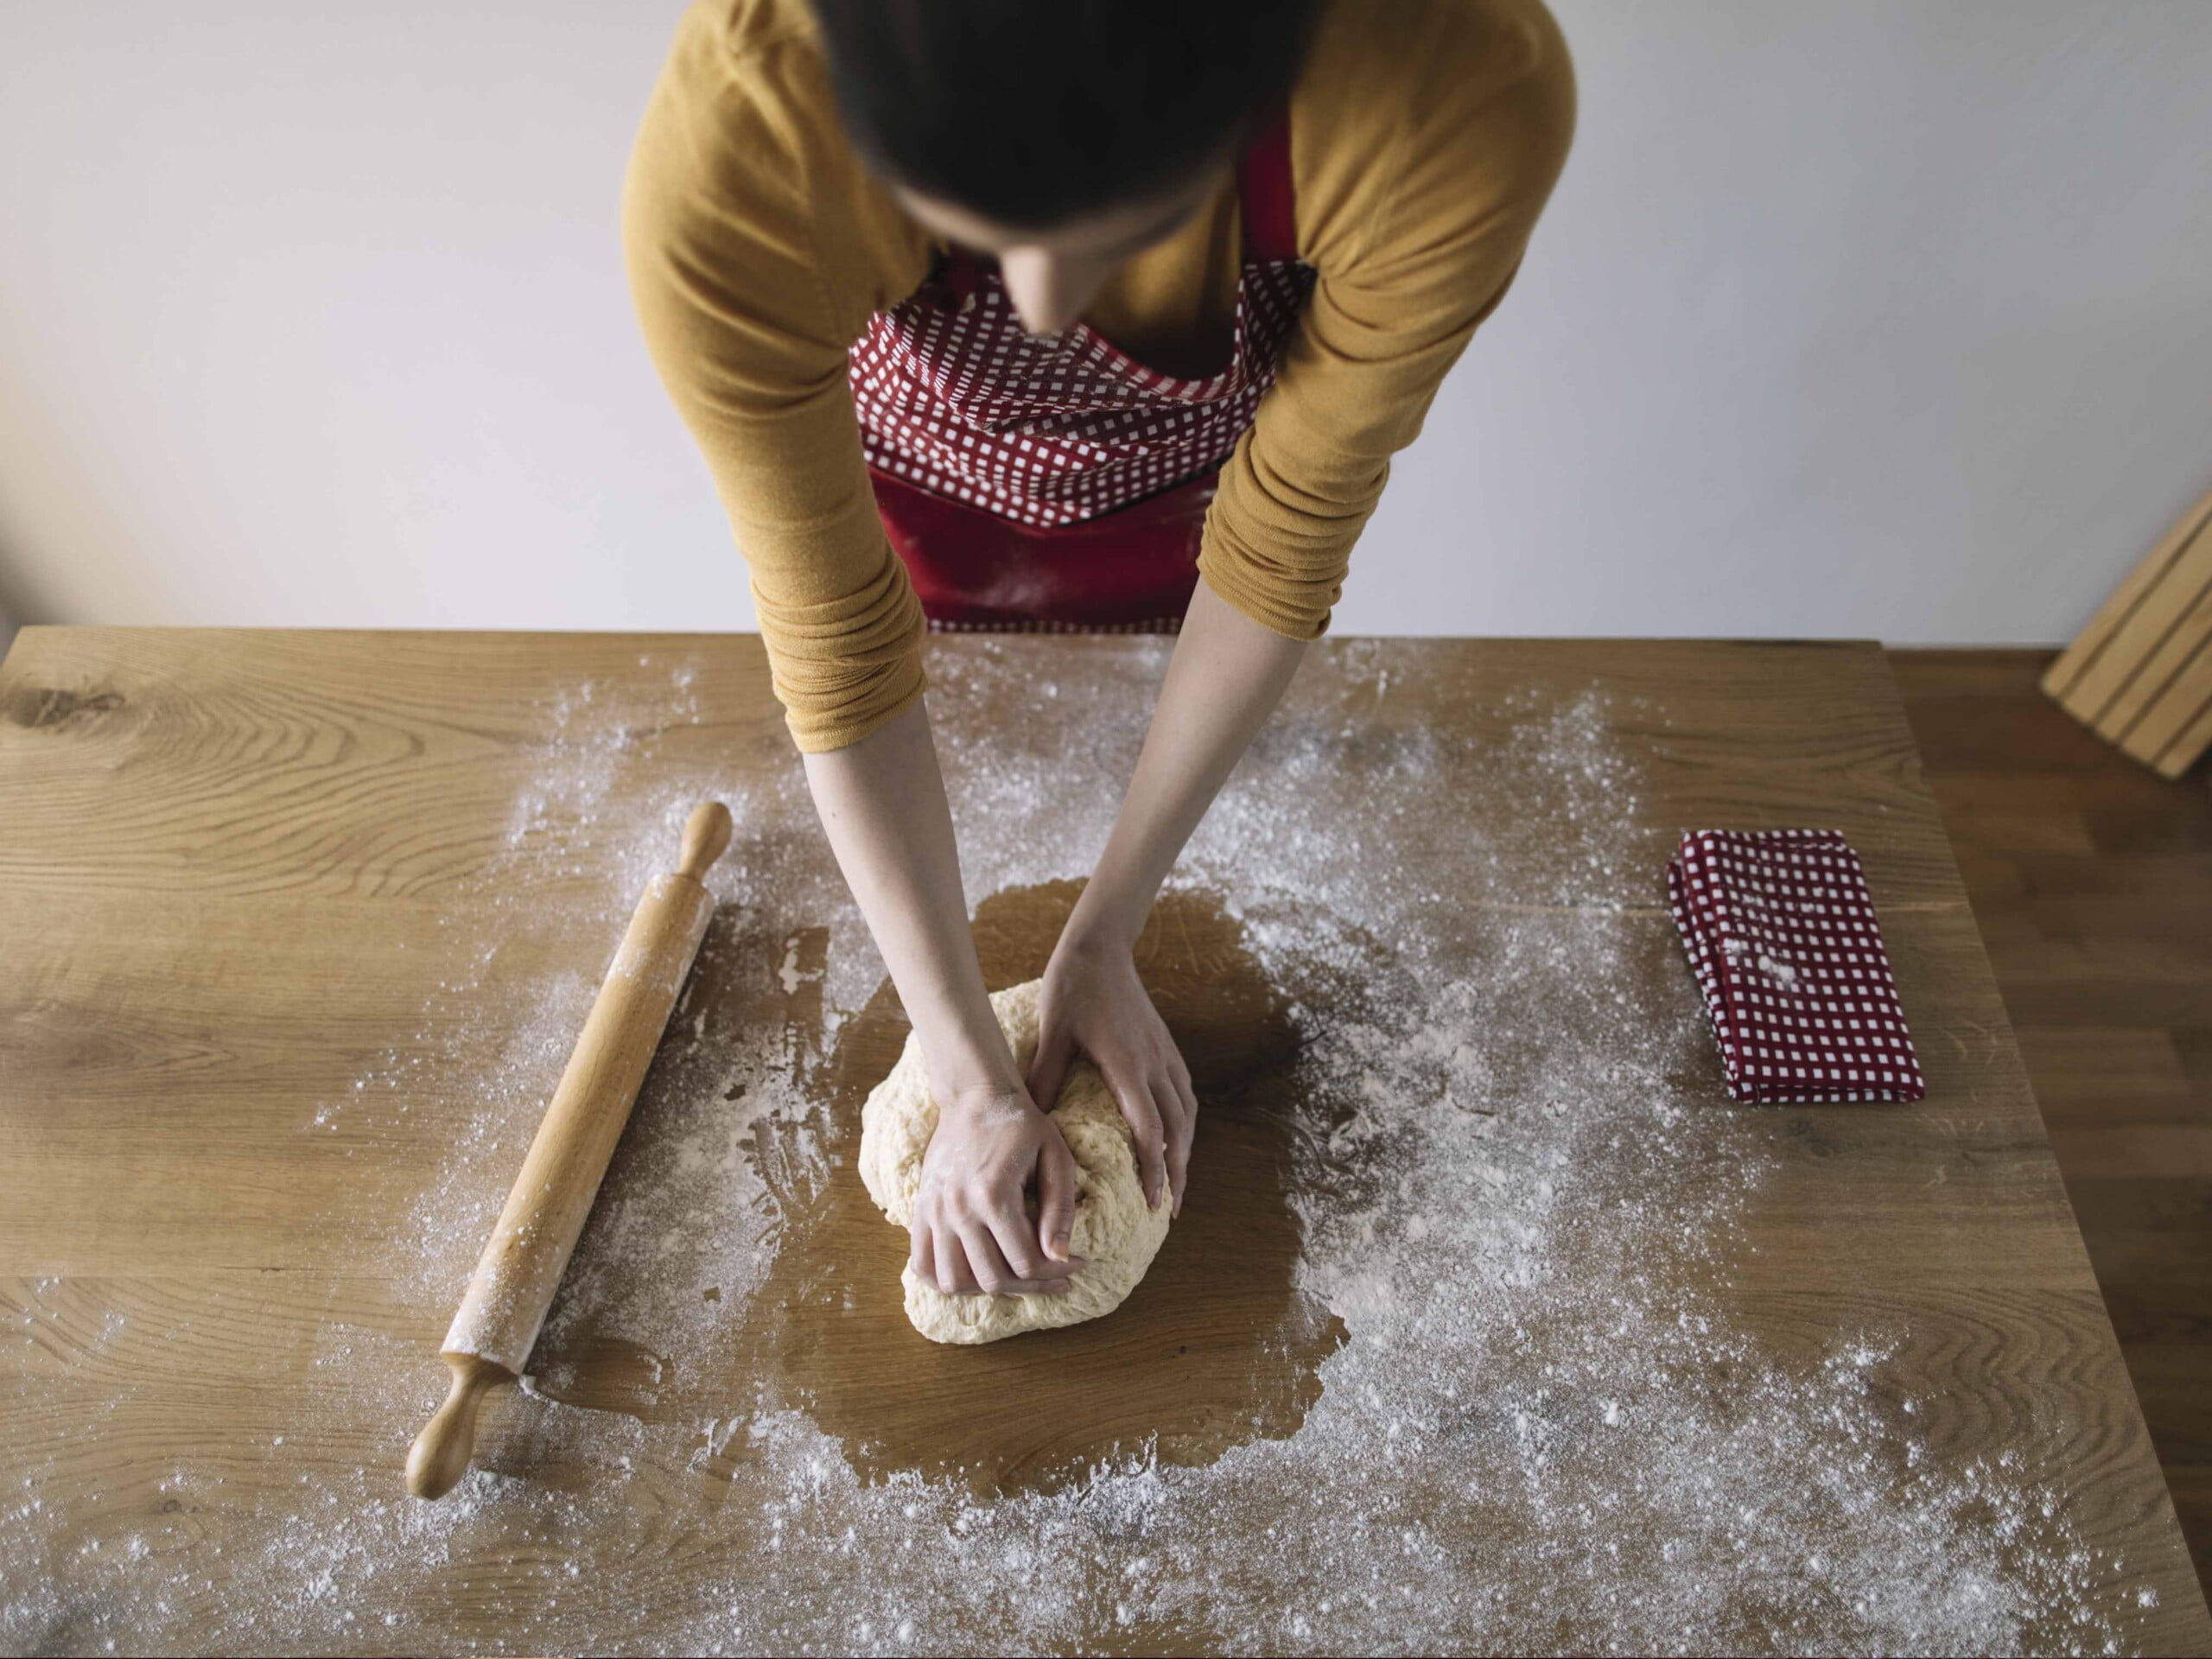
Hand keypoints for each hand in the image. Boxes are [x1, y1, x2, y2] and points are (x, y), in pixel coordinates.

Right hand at [911, 1085, 1084, 1295]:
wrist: (974, 1097)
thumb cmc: (1022, 1125)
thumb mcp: (1056, 1157)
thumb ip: (1059, 1208)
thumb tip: (1061, 1257)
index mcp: (993, 1193)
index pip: (1026, 1261)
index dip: (1057, 1271)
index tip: (1077, 1263)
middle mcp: (957, 1208)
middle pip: (993, 1279)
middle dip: (1031, 1285)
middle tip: (1054, 1274)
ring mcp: (934, 1212)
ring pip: (954, 1282)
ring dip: (987, 1287)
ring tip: (1015, 1276)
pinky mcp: (920, 1210)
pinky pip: (922, 1265)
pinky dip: (946, 1280)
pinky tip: (975, 1273)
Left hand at [1027, 938, 1197, 1215]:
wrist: (1101, 949)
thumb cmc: (1072, 989)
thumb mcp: (1053, 1033)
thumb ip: (1046, 1077)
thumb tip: (1035, 1126)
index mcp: (1128, 1064)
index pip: (1149, 1127)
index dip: (1154, 1167)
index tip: (1152, 1201)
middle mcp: (1155, 1063)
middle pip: (1177, 1128)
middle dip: (1175, 1172)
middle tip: (1169, 1210)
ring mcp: (1165, 1054)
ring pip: (1187, 1113)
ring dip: (1185, 1151)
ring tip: (1176, 1184)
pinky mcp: (1167, 1047)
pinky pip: (1185, 1094)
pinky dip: (1185, 1123)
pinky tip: (1178, 1138)